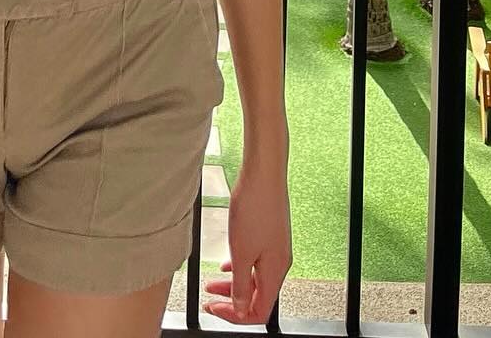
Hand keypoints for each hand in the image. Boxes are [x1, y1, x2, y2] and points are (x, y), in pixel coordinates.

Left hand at [201, 161, 291, 325]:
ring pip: (255, 279)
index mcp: (276, 272)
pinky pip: (255, 262)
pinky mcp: (270, 235)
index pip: (259, 311)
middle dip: (232, 301)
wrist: (263, 174)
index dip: (236, 315)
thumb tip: (239, 307)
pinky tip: (227, 264)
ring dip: (234, 284)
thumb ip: (240, 284)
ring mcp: (276, 249)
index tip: (216, 308)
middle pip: (257, 296)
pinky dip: (240, 267)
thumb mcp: (241, 252)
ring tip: (213, 282)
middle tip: (211, 298)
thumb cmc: (255, 208)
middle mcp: (279, 263)